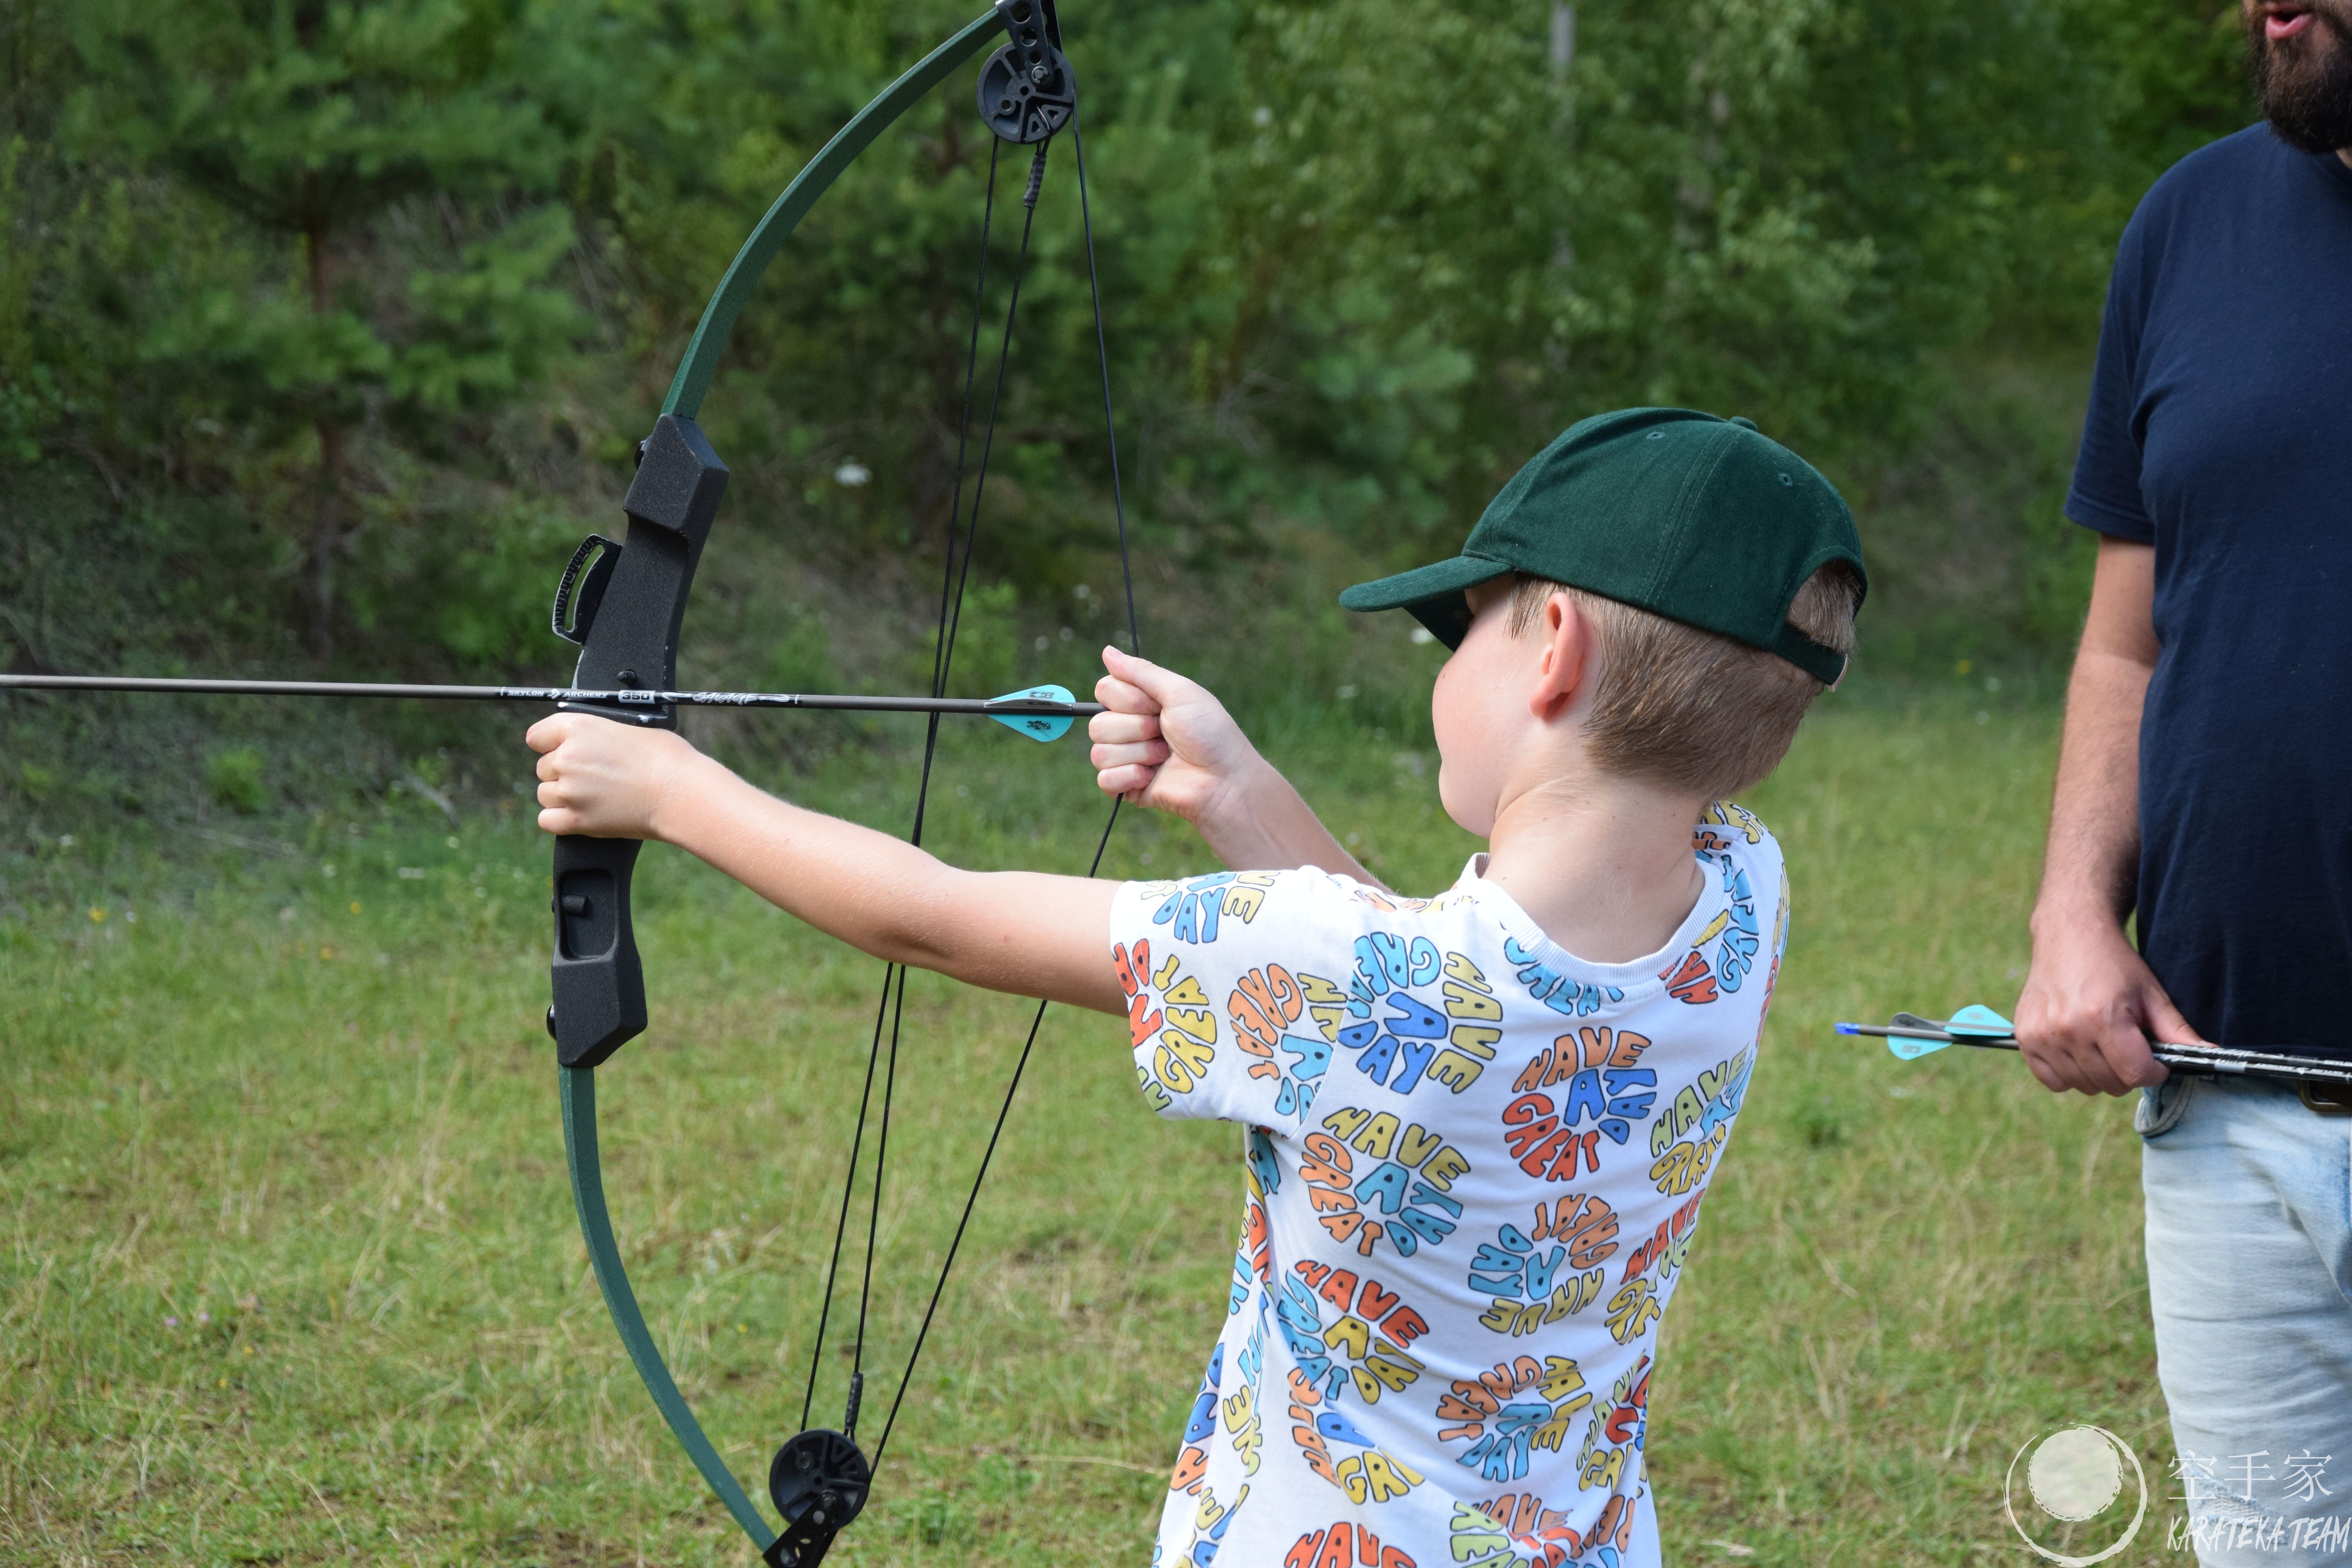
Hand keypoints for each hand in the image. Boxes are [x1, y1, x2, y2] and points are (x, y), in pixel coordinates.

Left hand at [527, 712, 705, 840]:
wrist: (680, 791)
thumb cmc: (666, 758)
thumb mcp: (628, 730)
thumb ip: (598, 737)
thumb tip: (591, 748)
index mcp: (578, 728)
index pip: (537, 736)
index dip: (550, 744)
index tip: (561, 750)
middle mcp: (566, 758)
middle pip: (542, 767)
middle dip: (562, 772)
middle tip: (592, 776)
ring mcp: (569, 791)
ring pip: (544, 794)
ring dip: (562, 796)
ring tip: (592, 796)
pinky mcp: (577, 819)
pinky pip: (547, 820)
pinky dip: (559, 819)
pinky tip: (580, 814)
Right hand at [1089, 647, 1267, 827]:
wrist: (1225, 778)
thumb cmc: (1210, 732)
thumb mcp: (1179, 692)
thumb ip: (1141, 672)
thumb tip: (1107, 651)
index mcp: (1140, 704)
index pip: (1104, 690)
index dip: (1128, 699)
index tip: (1157, 706)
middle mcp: (1129, 730)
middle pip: (1098, 723)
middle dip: (1136, 728)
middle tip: (1165, 734)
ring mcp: (1127, 760)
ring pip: (1099, 752)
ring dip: (1139, 753)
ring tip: (1165, 756)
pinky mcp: (1127, 787)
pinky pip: (1104, 780)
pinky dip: (1130, 777)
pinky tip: (1153, 777)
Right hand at [2014, 912, 2197, 1094]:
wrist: (2068, 934)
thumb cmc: (2113, 964)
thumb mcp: (2151, 994)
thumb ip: (2177, 1031)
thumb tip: (2210, 1057)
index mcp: (2102, 1018)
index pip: (2136, 1074)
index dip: (2154, 1071)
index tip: (2154, 1059)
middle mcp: (2067, 1029)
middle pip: (2110, 1084)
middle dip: (2127, 1072)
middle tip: (2128, 1046)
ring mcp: (2042, 1035)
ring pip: (2083, 1085)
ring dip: (2099, 1074)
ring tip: (2102, 1044)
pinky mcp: (2025, 1037)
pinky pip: (2053, 1080)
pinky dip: (2068, 1073)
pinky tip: (2077, 1050)